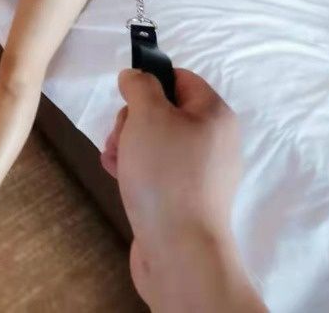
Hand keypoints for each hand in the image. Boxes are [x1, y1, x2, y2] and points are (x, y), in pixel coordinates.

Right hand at [101, 68, 240, 238]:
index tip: (126, 97)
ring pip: (158, 143)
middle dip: (133, 119)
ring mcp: (202, 174)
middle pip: (166, 112)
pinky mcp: (187, 200)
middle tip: (121, 135)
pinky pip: (159, 171)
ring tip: (113, 159)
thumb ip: (139, 86)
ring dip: (129, 145)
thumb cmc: (166, 174)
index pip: (181, 79)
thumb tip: (135, 76)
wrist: (179, 251)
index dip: (150, 82)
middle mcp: (215, 141)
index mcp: (215, 114)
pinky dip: (136, 169)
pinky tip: (116, 175)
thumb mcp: (148, 115)